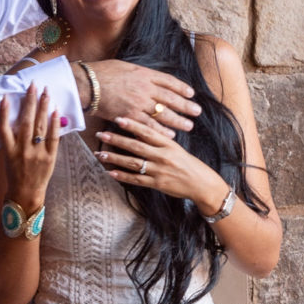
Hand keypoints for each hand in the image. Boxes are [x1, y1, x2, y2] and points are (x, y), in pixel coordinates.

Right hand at [0, 82, 59, 212]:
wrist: (26, 194)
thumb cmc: (15, 173)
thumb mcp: (9, 156)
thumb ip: (14, 139)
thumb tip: (23, 116)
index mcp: (8, 151)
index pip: (4, 128)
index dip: (4, 112)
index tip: (6, 97)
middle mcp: (22, 151)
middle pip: (25, 122)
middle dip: (29, 102)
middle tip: (33, 85)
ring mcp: (36, 154)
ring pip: (39, 126)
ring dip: (43, 107)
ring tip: (45, 92)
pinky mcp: (50, 158)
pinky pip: (53, 138)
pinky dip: (55, 123)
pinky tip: (56, 110)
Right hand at [92, 59, 200, 133]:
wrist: (87, 83)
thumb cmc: (102, 73)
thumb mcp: (126, 66)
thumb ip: (140, 74)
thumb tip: (148, 78)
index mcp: (145, 74)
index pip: (169, 81)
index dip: (182, 88)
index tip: (191, 93)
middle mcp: (145, 88)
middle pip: (171, 98)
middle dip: (186, 106)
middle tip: (197, 112)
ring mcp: (138, 102)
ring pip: (163, 113)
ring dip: (178, 120)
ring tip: (188, 126)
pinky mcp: (130, 115)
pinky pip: (149, 125)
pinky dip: (161, 131)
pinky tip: (170, 135)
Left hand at [96, 114, 218, 203]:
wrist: (202, 185)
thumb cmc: (189, 164)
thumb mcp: (176, 148)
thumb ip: (159, 141)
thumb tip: (139, 132)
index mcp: (169, 144)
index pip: (148, 132)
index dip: (132, 125)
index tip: (118, 118)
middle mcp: (163, 156)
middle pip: (136, 146)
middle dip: (117, 139)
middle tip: (101, 134)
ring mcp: (159, 171)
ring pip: (133, 163)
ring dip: (115, 157)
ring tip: (101, 153)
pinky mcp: (157, 184)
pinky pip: (136, 180)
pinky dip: (122, 176)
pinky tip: (110, 172)